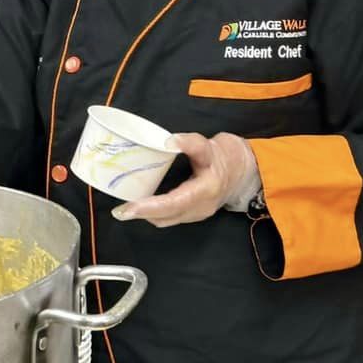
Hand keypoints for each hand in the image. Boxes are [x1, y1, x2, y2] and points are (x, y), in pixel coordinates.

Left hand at [112, 132, 261, 225]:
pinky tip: (142, 206)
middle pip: (167, 216)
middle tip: (119, 211)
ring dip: (146, 216)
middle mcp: (201, 207)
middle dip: (142, 214)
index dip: (150, 207)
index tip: (129, 207)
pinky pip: (171, 218)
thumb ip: (190, 143)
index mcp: (206, 190)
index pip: (174, 203)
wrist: (242, 171)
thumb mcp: (208, 145)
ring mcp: (198, 213)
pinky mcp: (193, 214)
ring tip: (125, 209)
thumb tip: (167, 141)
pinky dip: (155, 213)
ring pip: (167, 220)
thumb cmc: (223, 157)